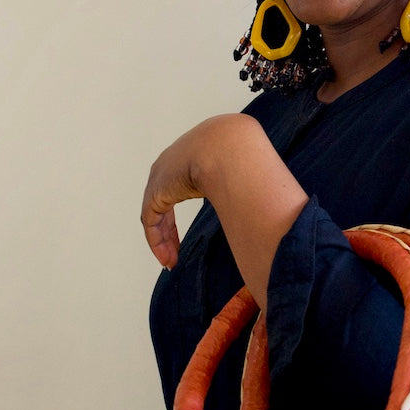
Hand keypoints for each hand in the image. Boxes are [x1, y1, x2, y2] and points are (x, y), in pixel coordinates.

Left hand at [141, 115, 238, 268]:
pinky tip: (167, 258)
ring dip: (163, 242)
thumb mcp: (235, 173)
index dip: (178, 215)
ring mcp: (160, 179)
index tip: (185, 235)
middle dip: (168, 232)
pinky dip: (158, 242)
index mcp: (185, 158)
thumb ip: (236, 189)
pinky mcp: (156, 193)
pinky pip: (152, 223)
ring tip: (171, 263)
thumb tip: (257, 205)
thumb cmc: (239, 156)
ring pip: (155, 217)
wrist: (228, 146)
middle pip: (161, 206)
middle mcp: (168, 167)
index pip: (175, 190)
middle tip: (174, 255)